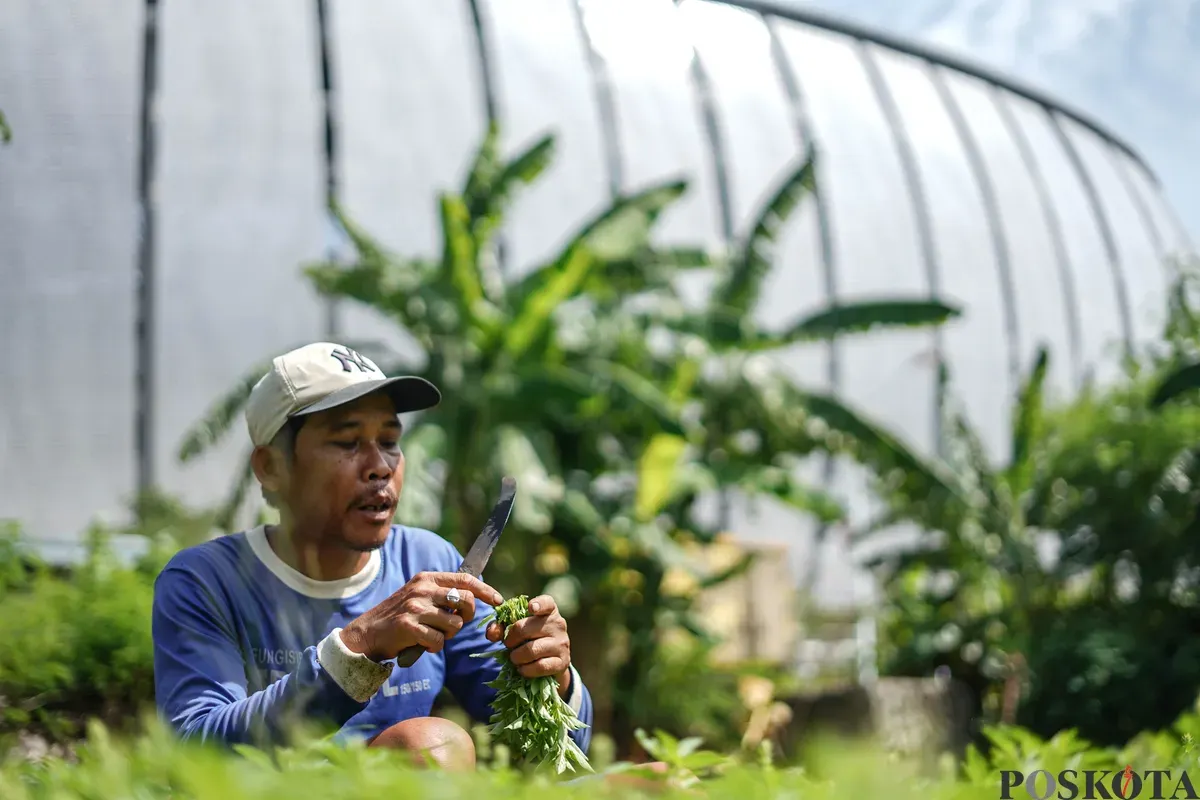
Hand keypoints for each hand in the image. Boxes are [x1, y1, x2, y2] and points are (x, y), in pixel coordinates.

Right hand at [340, 572, 503, 661]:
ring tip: (431, 634)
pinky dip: (433, 646)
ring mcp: (415, 607)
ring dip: (447, 635)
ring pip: (454, 623)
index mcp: (426, 578)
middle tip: (452, 626)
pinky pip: (439, 640)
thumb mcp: (419, 597)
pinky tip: (421, 644)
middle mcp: (422, 589)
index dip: (485, 590)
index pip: (465, 579)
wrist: (366, 634)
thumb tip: (474, 598)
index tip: (498, 601)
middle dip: (466, 617)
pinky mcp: (408, 626)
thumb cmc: (398, 618)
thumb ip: (442, 595)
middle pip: (466, 600)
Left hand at [485, 595, 572, 697]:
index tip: (531, 608)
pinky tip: (523, 668)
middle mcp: (558, 624)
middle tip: (508, 645)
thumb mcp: (518, 629)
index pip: (546, 603)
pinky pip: (539, 666)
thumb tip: (492, 632)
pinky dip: (526, 670)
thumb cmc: (531, 639)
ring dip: (516, 657)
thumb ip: (501, 627)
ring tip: (515, 658)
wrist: (552, 660)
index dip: (538, 604)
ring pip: (532, 650)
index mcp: (549, 611)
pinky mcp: (562, 662)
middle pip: (525, 629)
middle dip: (510, 640)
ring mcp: (562, 643)